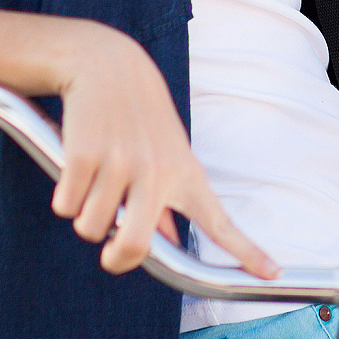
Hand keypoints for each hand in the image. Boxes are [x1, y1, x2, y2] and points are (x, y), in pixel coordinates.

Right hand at [44, 20, 279, 277]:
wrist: (107, 64)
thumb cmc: (139, 115)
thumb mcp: (166, 153)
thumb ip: (166, 204)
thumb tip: (170, 248)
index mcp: (185, 174)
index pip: (219, 221)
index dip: (246, 252)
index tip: (273, 274)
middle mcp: (157, 172)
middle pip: (133, 247)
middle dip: (116, 258)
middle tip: (111, 252)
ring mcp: (120, 163)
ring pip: (91, 228)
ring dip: (85, 214)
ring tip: (94, 179)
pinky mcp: (85, 156)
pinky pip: (66, 207)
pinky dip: (65, 196)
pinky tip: (75, 165)